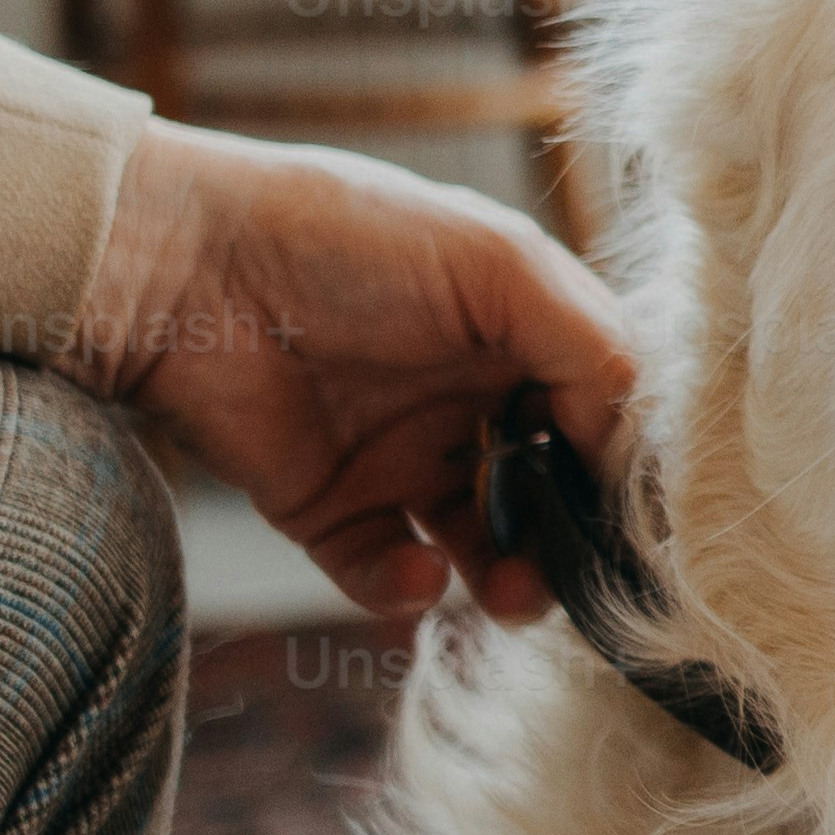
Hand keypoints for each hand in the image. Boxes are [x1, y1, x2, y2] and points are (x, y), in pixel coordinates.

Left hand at [69, 123, 636, 623]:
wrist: (187, 270)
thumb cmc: (349, 239)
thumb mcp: (499, 262)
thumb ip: (588, 344)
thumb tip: (630, 443)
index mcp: (519, 335)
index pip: (602, 415)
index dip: (627, 465)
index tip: (648, 514)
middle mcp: (468, 400)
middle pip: (553, 495)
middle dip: (576, 542)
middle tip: (587, 575)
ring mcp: (401, 459)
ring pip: (483, 548)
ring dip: (511, 580)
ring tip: (515, 595)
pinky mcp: (331, 510)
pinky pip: (387, 573)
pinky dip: (410, 587)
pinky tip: (420, 571)